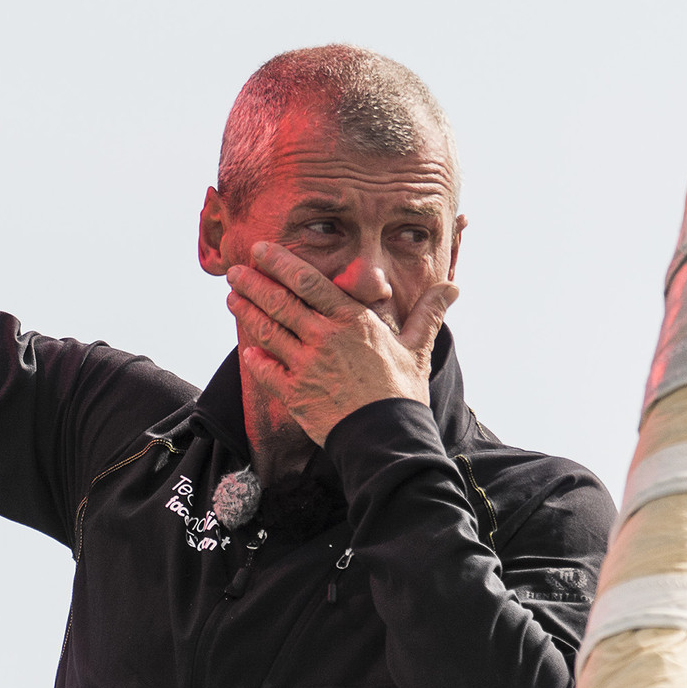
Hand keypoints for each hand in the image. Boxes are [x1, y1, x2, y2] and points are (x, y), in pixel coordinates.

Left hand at [225, 241, 458, 445]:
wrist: (387, 437)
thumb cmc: (403, 391)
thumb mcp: (417, 347)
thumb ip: (428, 313)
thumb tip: (453, 288)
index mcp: (351, 321)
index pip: (308, 282)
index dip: (281, 263)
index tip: (262, 250)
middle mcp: (324, 338)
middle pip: (280, 302)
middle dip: (254, 283)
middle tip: (236, 271)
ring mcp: (305, 366)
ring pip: (268, 331)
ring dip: (247, 312)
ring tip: (233, 297)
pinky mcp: (294, 395)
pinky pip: (267, 371)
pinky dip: (254, 358)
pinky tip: (247, 349)